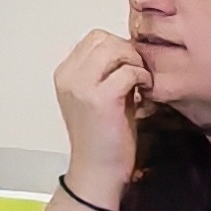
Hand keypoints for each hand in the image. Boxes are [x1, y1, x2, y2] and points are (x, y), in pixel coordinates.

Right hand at [53, 31, 150, 203]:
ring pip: (114, 49)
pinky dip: (142, 78)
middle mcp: (68, 76)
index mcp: (65, 75)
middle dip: (127, 51)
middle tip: (139, 73)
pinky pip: (128, 71)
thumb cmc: (103, 139)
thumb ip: (106, 73)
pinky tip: (145, 93)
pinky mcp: (100, 98)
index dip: (117, 47)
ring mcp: (81, 86)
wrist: (97, 171)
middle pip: (103, 38)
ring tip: (141, 81)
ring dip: (134, 62)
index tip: (130, 67)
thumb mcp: (97, 98)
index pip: (93, 38)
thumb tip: (130, 54)